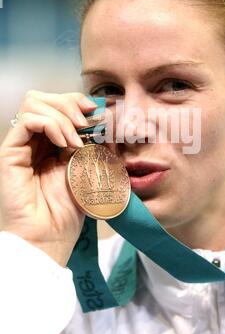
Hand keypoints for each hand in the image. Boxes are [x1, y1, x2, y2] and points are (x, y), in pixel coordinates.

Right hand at [0, 90, 97, 265]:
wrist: (51, 236)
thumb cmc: (69, 208)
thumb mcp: (89, 168)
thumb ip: (94, 142)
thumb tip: (105, 118)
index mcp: (51, 141)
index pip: (57, 103)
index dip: (76, 100)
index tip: (96, 111)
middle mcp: (34, 139)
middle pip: (44, 98)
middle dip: (69, 103)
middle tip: (86, 123)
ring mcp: (21, 145)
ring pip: (34, 103)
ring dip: (62, 116)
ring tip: (76, 140)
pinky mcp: (10, 153)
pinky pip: (27, 121)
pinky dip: (50, 124)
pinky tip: (64, 142)